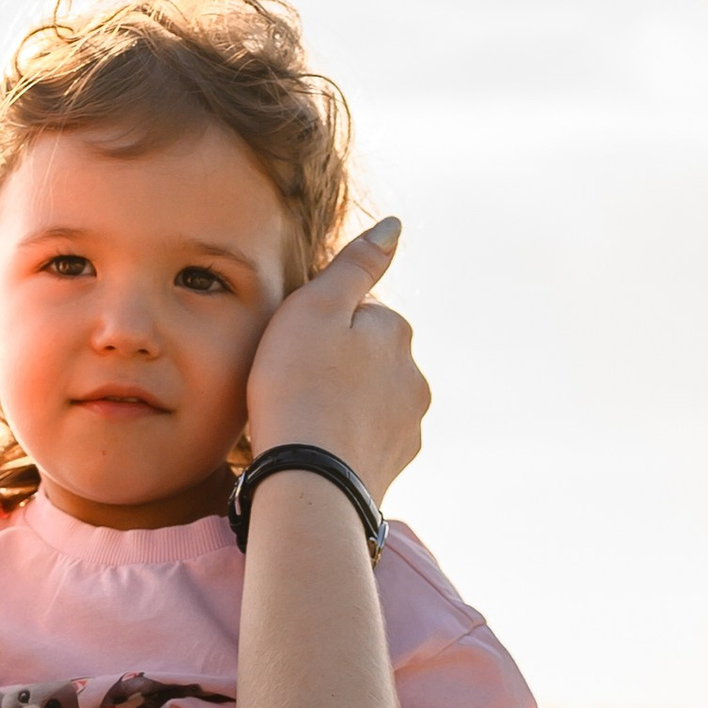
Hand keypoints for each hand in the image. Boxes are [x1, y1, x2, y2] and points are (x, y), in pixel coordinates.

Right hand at [243, 219, 428, 498]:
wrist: (307, 480)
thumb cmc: (298, 386)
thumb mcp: (315, 307)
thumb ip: (356, 264)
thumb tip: (395, 226)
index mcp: (397, 332)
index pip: (356, 313)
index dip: (318, 326)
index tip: (293, 348)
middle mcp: (415, 376)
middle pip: (366, 357)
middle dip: (337, 364)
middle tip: (293, 384)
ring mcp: (409, 425)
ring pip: (368, 399)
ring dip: (342, 403)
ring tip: (302, 419)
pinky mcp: (395, 465)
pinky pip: (365, 439)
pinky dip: (345, 439)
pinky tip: (317, 447)